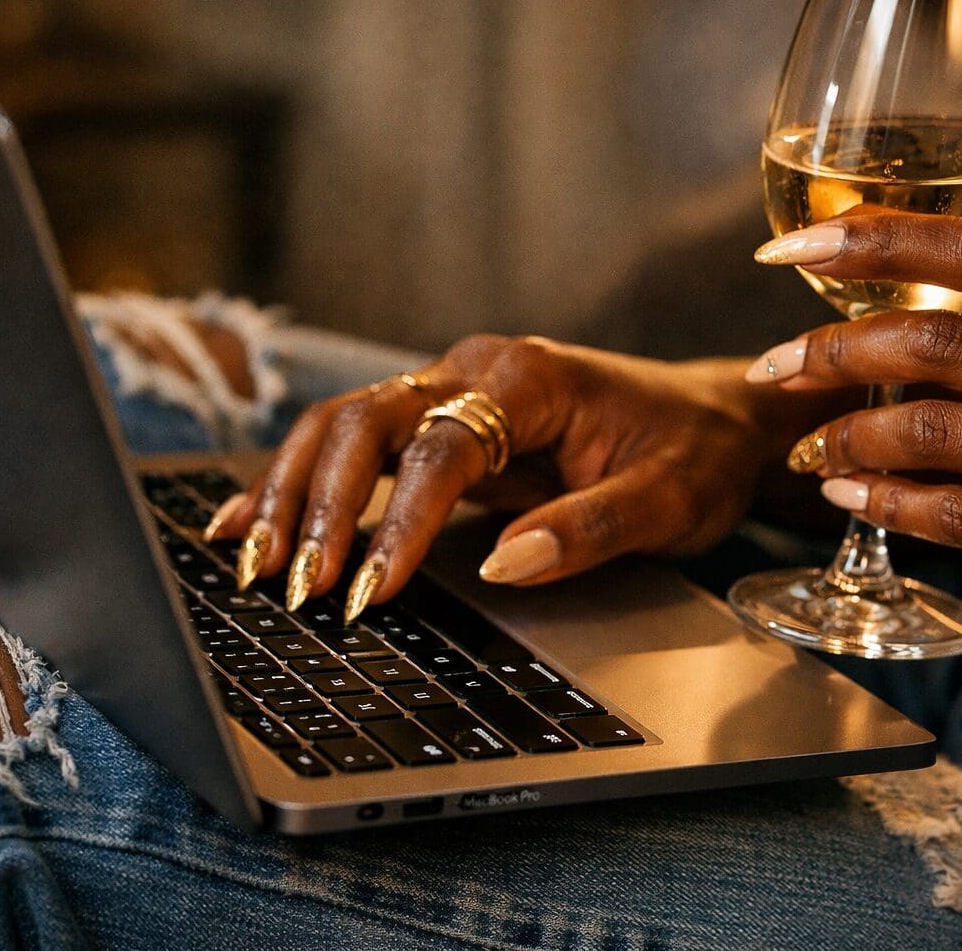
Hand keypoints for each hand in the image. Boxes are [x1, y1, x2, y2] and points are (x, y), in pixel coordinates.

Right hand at [207, 336, 803, 620]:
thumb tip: (504, 565)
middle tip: (297, 584)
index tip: (371, 592)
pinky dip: (301, 482)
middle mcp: (476, 370)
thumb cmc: (694, 454)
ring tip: (254, 562)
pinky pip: (355, 443)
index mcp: (529, 378)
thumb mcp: (668, 499)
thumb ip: (589, 528)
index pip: (441, 448)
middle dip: (320, 504)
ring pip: (342, 425)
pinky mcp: (441, 420)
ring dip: (293, 491)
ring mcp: (452, 389)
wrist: (713, 418)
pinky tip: (248, 521)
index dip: (398, 522)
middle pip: (364, 420)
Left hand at [749, 213, 961, 670]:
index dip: (874, 239)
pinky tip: (846, 498)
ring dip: (846, 440)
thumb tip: (917, 321)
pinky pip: (951, 514)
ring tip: (808, 451)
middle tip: (774, 365)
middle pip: (930, 338)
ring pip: (926, 430)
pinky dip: (883, 503)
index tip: (792, 245)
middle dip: (830, 350)